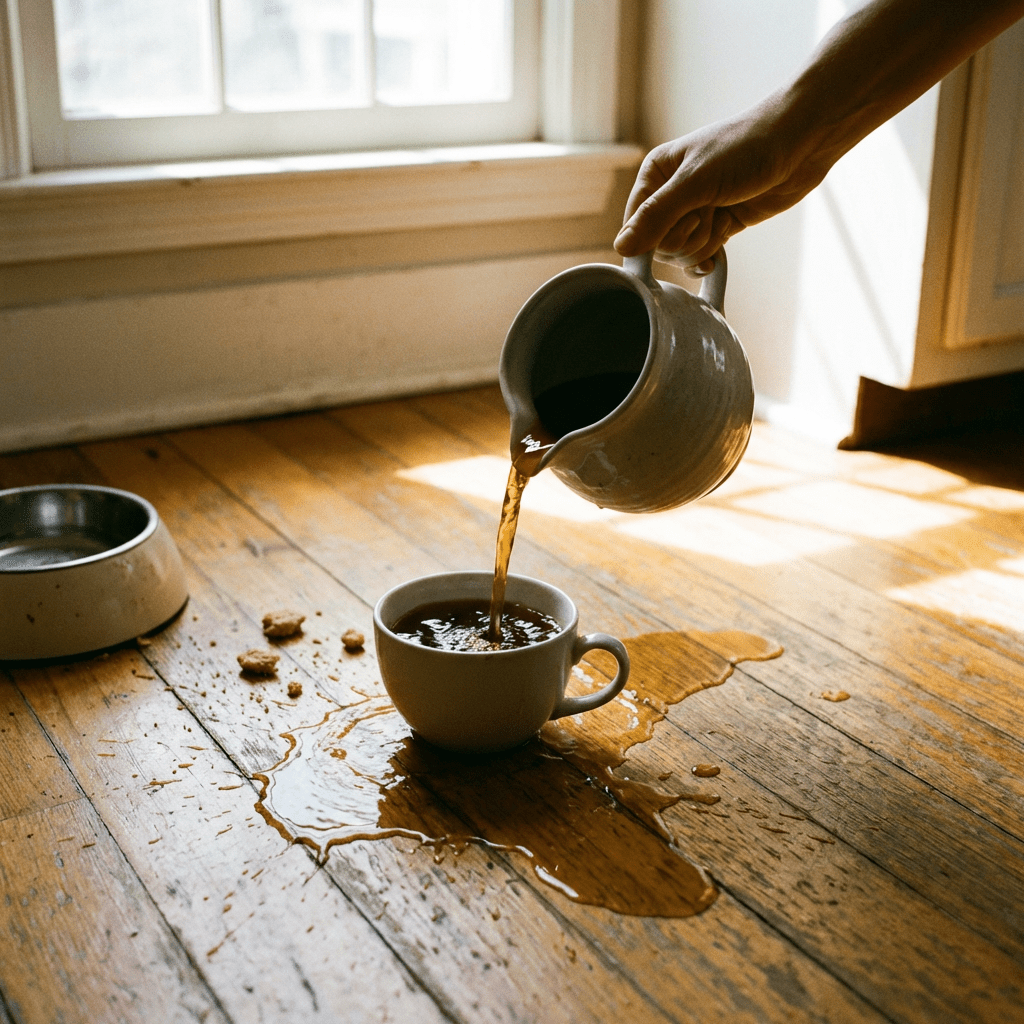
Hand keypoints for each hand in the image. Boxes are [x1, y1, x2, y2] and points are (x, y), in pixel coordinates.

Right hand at [614, 104, 831, 268]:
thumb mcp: (696, 182)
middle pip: (657, 244)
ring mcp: (696, 211)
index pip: (634, 226)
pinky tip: (718, 256)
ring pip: (679, 253)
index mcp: (656, 174)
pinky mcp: (719, 225)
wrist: (801, 141)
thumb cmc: (747, 148)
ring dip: (703, 243)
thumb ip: (656, 216)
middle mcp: (670, 194)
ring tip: (723, 216)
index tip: (687, 215)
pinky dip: (708, 259)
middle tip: (710, 211)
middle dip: (685, 237)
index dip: (657, 233)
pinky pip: (700, 256)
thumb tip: (620, 248)